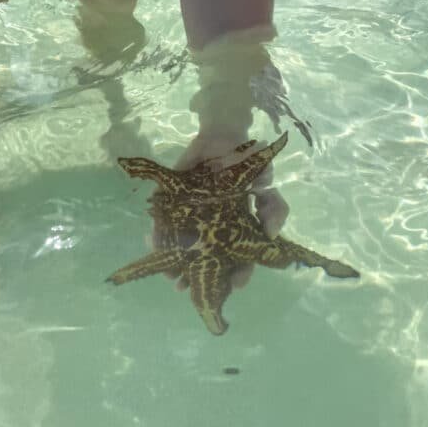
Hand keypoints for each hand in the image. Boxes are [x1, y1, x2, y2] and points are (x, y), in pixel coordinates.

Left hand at [158, 129, 290, 291]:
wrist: (222, 136)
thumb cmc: (246, 163)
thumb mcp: (267, 183)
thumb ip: (274, 208)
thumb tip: (271, 234)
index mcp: (235, 230)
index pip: (239, 259)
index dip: (239, 274)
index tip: (235, 285)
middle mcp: (211, 230)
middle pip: (205, 261)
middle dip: (199, 277)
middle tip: (190, 289)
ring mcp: (190, 219)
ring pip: (181, 249)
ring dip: (174, 264)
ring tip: (171, 277)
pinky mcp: (172, 205)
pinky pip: (162, 224)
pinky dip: (156, 235)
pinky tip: (153, 243)